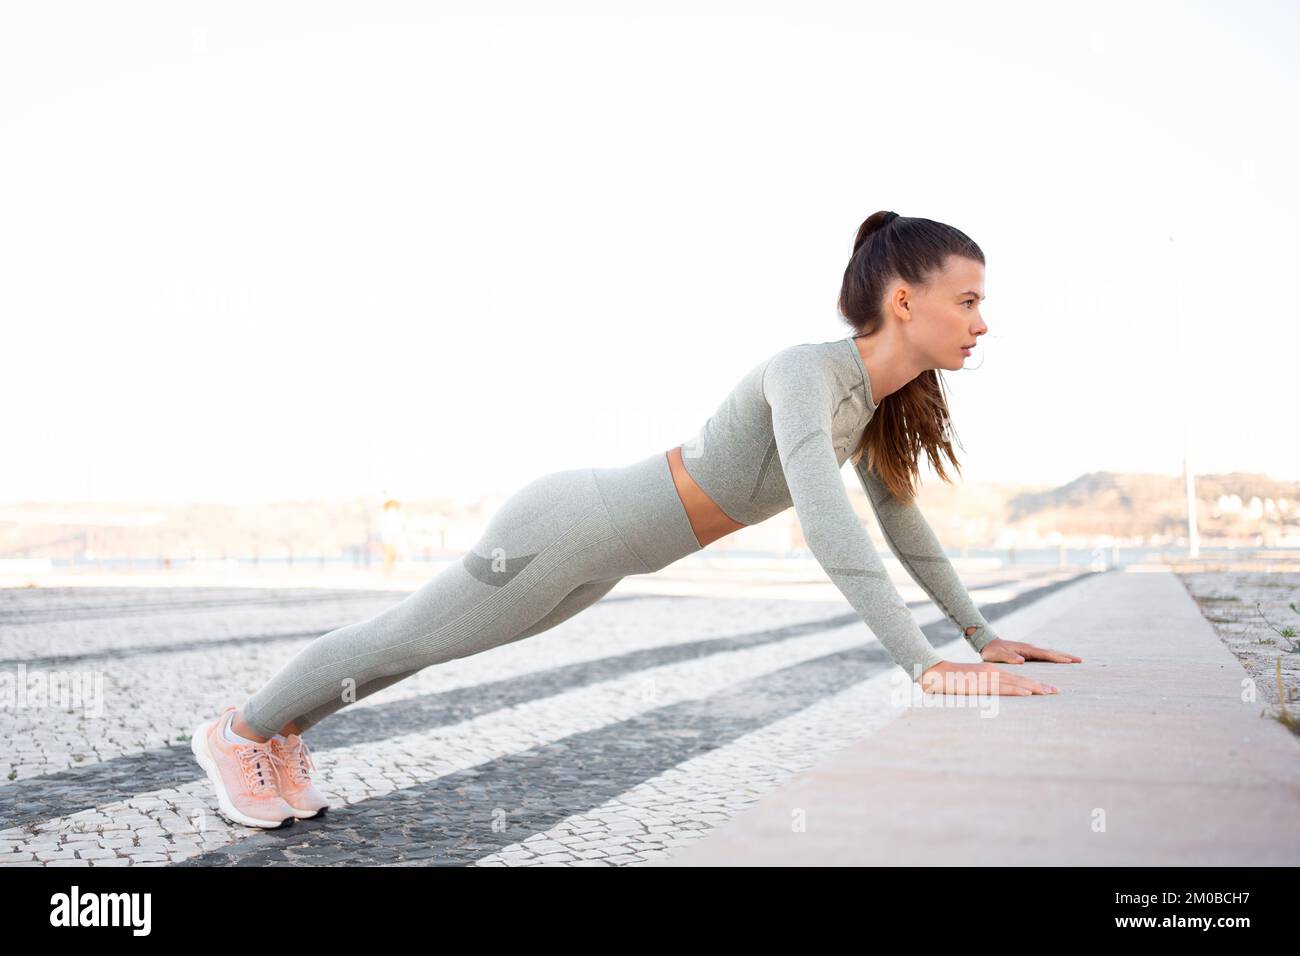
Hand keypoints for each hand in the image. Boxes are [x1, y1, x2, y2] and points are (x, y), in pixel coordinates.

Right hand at [919, 660, 1058, 695]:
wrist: (934, 673)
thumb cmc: (950, 681)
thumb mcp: (969, 685)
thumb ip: (981, 689)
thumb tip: (987, 699)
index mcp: (990, 673)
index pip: (1016, 679)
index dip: (1033, 683)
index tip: (1047, 689)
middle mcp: (992, 673)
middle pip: (1021, 680)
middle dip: (1040, 686)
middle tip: (1058, 691)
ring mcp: (987, 678)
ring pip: (1016, 684)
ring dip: (1035, 688)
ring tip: (1051, 692)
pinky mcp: (981, 684)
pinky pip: (1002, 688)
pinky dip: (1017, 691)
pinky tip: (1028, 694)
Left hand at [978, 637, 1082, 664]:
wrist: (987, 643)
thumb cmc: (992, 651)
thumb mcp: (998, 655)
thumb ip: (1009, 657)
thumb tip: (1022, 660)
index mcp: (1026, 650)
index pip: (1045, 654)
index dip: (1057, 658)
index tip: (1069, 661)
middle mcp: (1030, 649)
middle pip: (1052, 653)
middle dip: (1066, 656)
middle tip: (1080, 660)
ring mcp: (1030, 651)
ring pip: (1050, 654)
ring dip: (1062, 657)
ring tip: (1075, 661)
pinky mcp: (1029, 654)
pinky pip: (1045, 657)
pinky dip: (1054, 659)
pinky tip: (1059, 663)